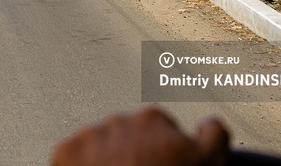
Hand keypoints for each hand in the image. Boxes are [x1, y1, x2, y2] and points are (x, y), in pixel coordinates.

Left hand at [51, 107, 228, 165]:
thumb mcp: (208, 162)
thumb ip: (214, 134)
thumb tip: (208, 123)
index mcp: (152, 119)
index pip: (159, 130)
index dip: (162, 154)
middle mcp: (120, 120)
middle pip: (128, 137)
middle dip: (133, 154)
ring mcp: (91, 136)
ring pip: (100, 146)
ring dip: (106, 161)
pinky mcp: (66, 153)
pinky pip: (73, 157)